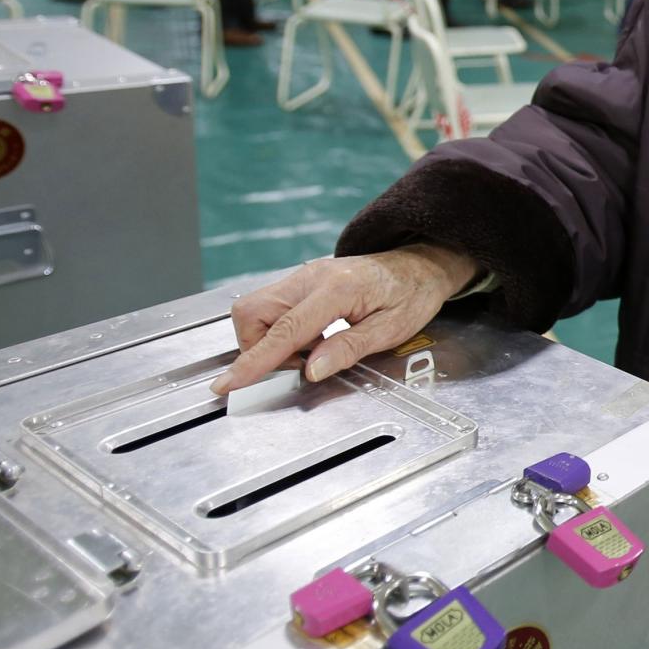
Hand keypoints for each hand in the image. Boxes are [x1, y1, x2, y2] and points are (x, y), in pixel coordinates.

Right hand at [212, 245, 476, 394]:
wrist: (418, 265)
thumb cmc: (411, 295)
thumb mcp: (390, 330)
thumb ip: (347, 349)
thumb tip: (311, 371)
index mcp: (336, 288)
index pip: (283, 330)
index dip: (255, 361)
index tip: (230, 383)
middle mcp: (311, 276)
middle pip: (253, 313)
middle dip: (258, 348)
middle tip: (296, 367)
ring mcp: (303, 275)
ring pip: (256, 309)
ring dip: (269, 341)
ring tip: (308, 352)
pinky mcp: (300, 281)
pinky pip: (271, 307)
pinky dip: (280, 331)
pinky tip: (309, 340)